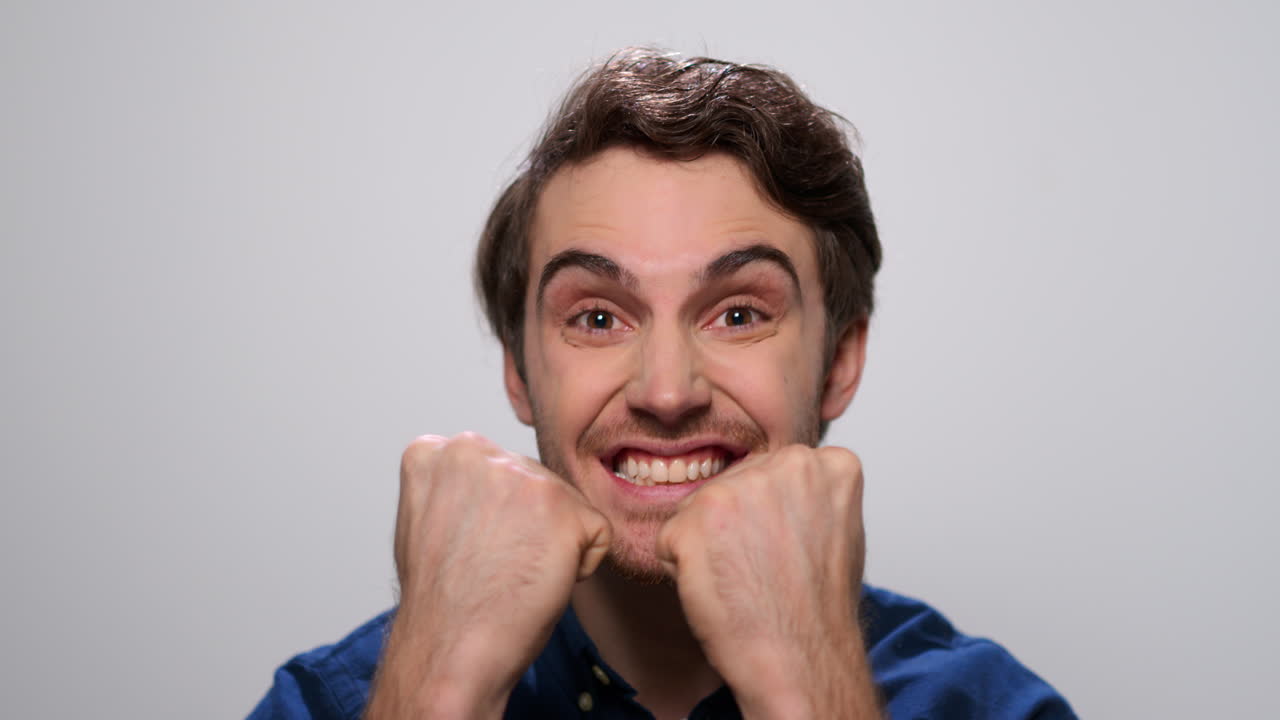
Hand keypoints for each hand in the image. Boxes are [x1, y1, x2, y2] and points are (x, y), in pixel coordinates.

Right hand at [365, 433, 611, 719]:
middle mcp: (477, 451)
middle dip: (528, 525)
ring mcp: (522, 476)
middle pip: (535, 482)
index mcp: (439, 452)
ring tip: (513, 574)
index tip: (470, 548)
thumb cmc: (442, 602)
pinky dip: (580, 564)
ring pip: (567, 505)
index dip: (493, 518)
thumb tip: (499, 484)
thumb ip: (461, 487)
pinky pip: (598, 531)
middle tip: (494, 566)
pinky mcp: (564, 508)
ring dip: (553, 543)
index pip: (498, 471)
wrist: (449, 650)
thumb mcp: (427, 519)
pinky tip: (539, 583)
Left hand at [655, 444, 877, 718]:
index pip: (768, 472)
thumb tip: (770, 487)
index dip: (768, 517)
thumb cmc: (817, 610)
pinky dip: (682, 570)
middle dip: (735, 524)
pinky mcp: (692, 521)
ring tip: (745, 579)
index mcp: (825, 464)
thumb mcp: (833, 530)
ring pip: (697, 510)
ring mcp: (736, 489)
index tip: (785, 549)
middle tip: (764, 569)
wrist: (801, 659)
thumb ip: (803, 495)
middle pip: (730, 485)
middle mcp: (781, 465)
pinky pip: (670, 540)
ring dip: (708, 545)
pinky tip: (720, 590)